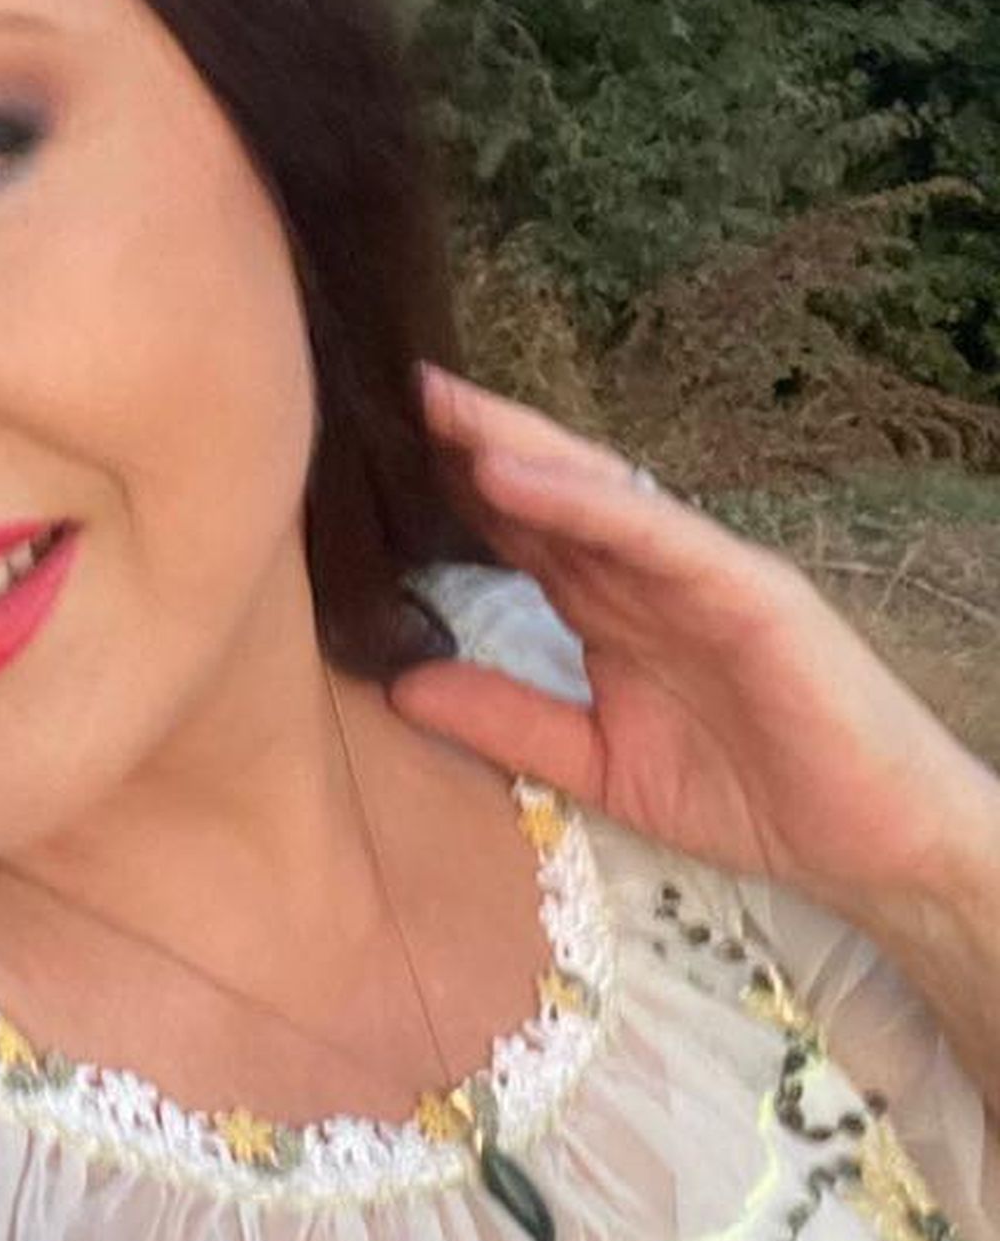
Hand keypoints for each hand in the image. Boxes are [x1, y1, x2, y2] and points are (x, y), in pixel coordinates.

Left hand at [391, 366, 999, 949]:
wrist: (872, 847)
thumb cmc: (751, 798)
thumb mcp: (596, 764)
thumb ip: (507, 721)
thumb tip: (399, 687)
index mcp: (613, 609)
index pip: (520, 532)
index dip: (448, 491)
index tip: (369, 455)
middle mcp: (650, 575)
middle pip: (546, 491)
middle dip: (468, 440)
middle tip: (389, 393)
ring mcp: (701, 572)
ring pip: (595, 492)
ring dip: (513, 446)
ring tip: (436, 410)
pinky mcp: (749, 589)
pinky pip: (656, 534)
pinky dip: (583, 501)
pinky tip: (513, 474)